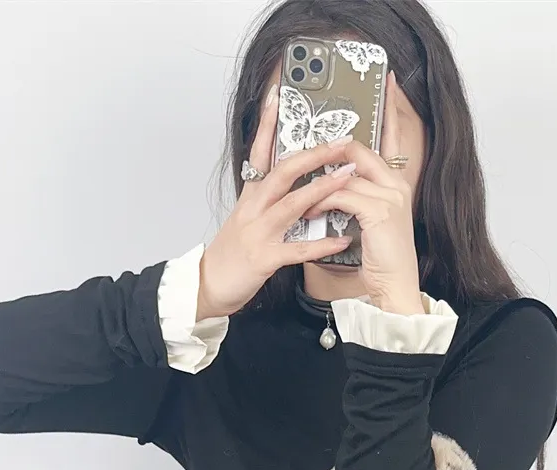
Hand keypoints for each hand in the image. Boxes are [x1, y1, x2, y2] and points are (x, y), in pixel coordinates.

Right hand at [196, 89, 357, 320]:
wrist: (209, 286)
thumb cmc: (231, 255)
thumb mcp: (246, 219)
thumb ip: (266, 200)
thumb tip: (289, 183)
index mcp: (250, 197)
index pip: (259, 153)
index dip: (268, 124)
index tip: (279, 96)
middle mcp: (254, 208)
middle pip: (283, 172)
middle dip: (313, 154)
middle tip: (340, 141)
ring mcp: (259, 232)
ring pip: (293, 204)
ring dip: (322, 188)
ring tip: (348, 177)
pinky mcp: (265, 258)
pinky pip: (298, 250)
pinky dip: (321, 245)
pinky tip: (340, 240)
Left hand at [300, 71, 423, 315]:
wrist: (395, 288)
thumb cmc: (383, 260)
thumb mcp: (372, 221)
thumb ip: (360, 197)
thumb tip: (337, 181)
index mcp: (397, 184)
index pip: (393, 139)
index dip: (390, 111)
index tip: (389, 84)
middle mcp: (397, 184)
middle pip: (362, 149)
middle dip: (333, 148)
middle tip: (308, 147)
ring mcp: (391, 196)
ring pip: (347, 172)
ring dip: (319, 182)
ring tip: (302, 192)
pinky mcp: (380, 212)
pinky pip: (342, 194)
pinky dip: (322, 201)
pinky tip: (310, 211)